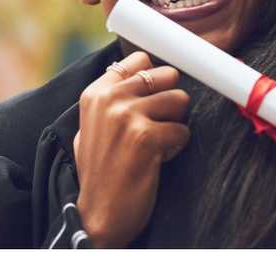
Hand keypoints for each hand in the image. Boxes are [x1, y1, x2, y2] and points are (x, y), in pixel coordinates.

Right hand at [73, 52, 190, 247]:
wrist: (98, 215)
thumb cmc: (100, 172)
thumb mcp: (92, 127)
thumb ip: (111, 98)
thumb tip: (141, 72)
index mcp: (95, 93)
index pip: (139, 60)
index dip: (154, 78)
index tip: (153, 97)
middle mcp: (110, 99)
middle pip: (165, 75)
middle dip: (169, 100)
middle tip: (157, 124)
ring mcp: (127, 116)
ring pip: (180, 100)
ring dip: (175, 123)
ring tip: (157, 144)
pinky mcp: (146, 137)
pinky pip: (183, 130)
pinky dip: (176, 147)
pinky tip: (158, 160)